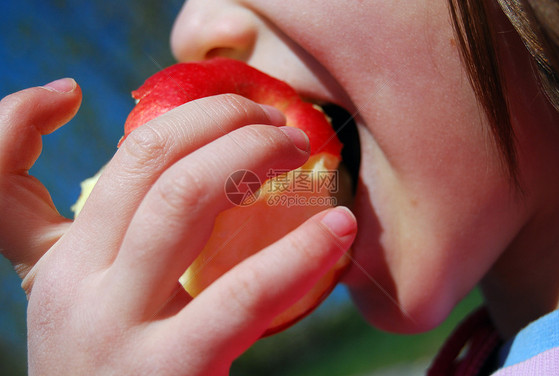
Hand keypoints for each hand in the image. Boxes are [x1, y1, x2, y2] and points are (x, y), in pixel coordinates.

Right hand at [0, 81, 355, 374]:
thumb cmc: (119, 375)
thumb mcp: (100, 306)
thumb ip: (126, 250)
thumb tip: (199, 178)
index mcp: (63, 264)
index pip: (119, 159)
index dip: (187, 115)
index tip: (228, 100)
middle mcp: (76, 285)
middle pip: (154, 165)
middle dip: (224, 121)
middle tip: (277, 119)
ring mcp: (116, 330)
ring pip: (184, 202)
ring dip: (253, 158)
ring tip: (301, 149)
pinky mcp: (168, 372)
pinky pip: (242, 293)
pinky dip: (298, 252)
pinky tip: (338, 228)